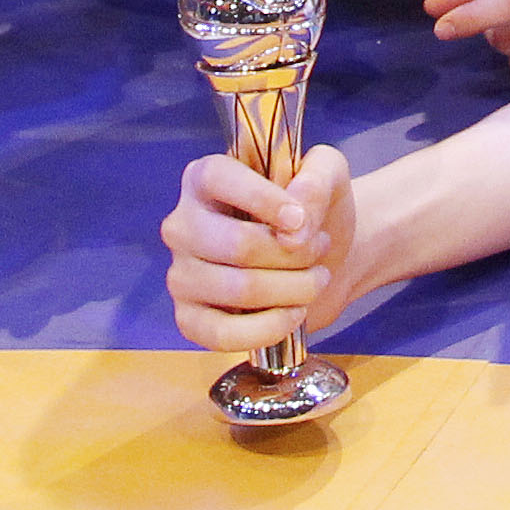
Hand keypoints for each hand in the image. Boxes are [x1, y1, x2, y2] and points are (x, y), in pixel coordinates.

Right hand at [162, 139, 357, 359]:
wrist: (321, 260)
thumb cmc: (314, 211)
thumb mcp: (328, 175)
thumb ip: (317, 179)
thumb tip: (295, 218)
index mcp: (203, 179)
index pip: (217, 178)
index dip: (262, 199)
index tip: (301, 220)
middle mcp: (182, 225)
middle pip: (237, 244)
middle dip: (294, 254)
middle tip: (319, 251)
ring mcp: (181, 275)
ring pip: (239, 289)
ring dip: (294, 289)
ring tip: (315, 280)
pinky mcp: (189, 319)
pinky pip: (224, 334)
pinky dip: (271, 327)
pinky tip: (294, 313)